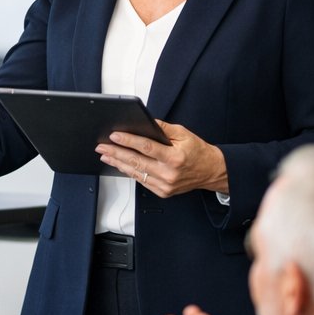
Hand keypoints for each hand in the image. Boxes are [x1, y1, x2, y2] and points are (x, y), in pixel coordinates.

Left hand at [97, 120, 228, 196]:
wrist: (211, 171)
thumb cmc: (198, 152)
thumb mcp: (184, 134)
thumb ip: (163, 128)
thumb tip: (144, 122)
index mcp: (175, 158)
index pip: (146, 148)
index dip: (128, 141)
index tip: (114, 136)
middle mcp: (169, 173)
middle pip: (136, 162)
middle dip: (116, 152)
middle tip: (102, 146)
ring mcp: (165, 185)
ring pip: (136, 173)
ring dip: (118, 163)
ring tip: (106, 155)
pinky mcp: (162, 192)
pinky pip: (141, 181)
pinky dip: (129, 172)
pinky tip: (120, 164)